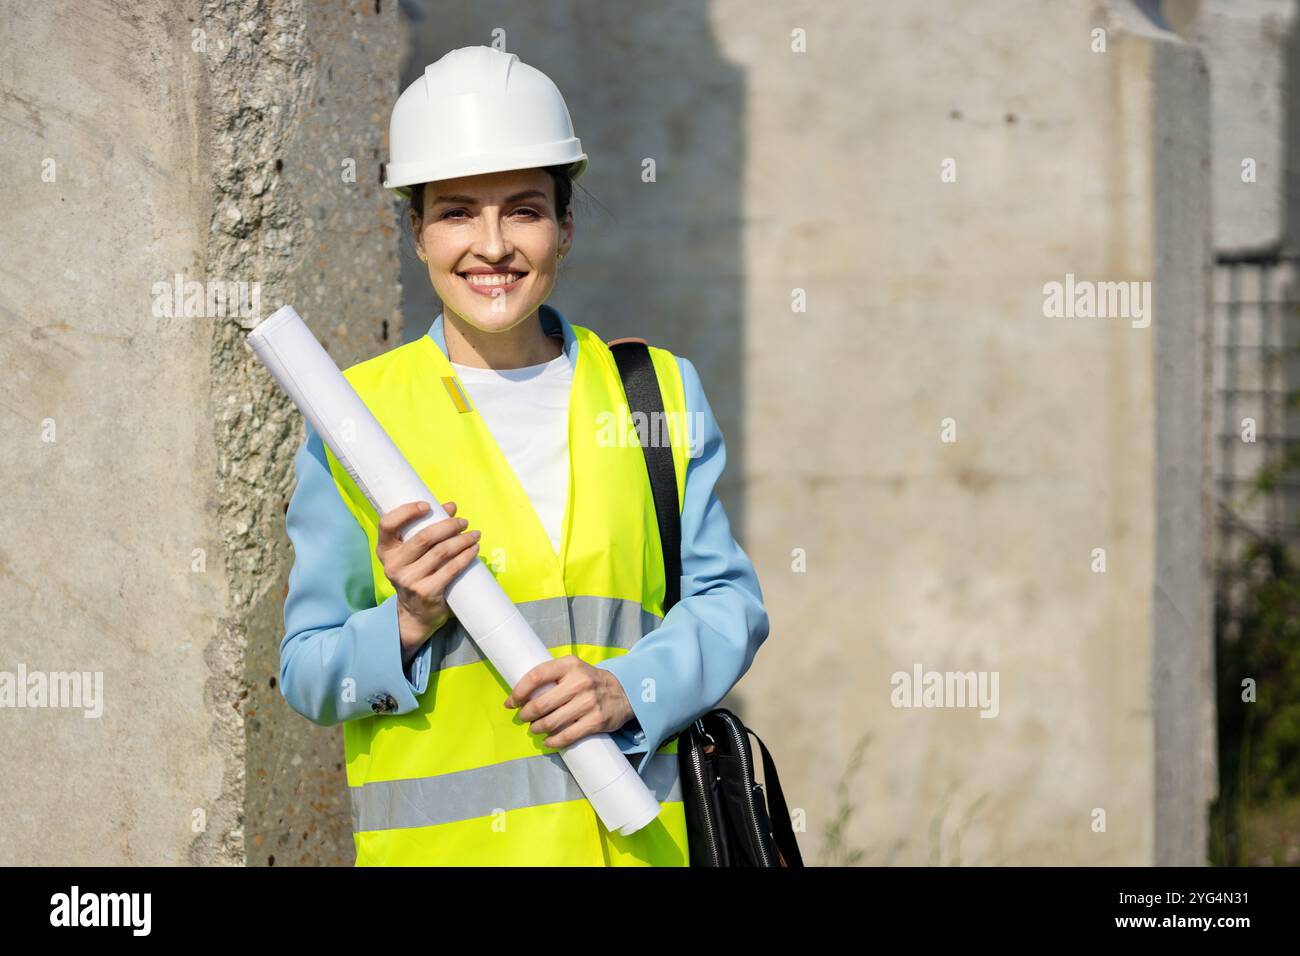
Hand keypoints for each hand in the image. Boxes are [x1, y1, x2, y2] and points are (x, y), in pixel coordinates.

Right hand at [376, 500, 480, 662]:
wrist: (415, 614)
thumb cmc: (416, 574)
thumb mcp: (413, 553)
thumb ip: (427, 528)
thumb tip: (451, 507)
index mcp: (386, 550)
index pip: (387, 524)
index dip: (407, 511)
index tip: (427, 506)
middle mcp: (393, 565)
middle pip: (424, 537)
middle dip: (449, 526)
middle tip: (464, 522)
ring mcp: (409, 580)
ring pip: (441, 552)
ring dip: (462, 540)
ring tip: (474, 535)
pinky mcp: (426, 592)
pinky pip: (451, 569)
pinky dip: (465, 556)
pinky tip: (474, 550)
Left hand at [504, 656, 634, 748]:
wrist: (624, 692)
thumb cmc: (590, 681)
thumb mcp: (573, 668)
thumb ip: (551, 676)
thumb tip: (521, 694)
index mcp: (570, 665)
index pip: (536, 676)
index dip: (519, 691)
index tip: (511, 702)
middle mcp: (579, 682)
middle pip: (541, 704)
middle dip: (526, 714)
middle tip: (524, 717)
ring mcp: (589, 702)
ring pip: (551, 722)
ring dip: (537, 728)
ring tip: (535, 728)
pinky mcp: (596, 721)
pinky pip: (567, 736)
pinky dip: (553, 741)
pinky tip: (548, 741)